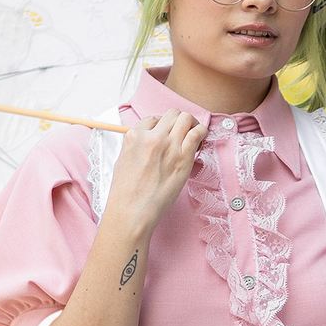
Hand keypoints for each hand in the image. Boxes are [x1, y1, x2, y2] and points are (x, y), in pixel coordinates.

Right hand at [102, 107, 206, 237]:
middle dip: (178, 122)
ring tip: (194, 136)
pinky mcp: (183, 157)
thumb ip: (137, 146)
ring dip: (192, 124)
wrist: (133, 210)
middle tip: (182, 134)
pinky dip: (202, 133)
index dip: (162, 126)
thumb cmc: (126, 192)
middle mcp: (152, 136)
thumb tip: (149, 141)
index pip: (153, 118)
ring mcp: (169, 145)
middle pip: (172, 114)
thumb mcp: (124, 160)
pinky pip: (197, 133)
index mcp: (134, 135)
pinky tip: (201, 142)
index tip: (167, 136)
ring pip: (186, 118)